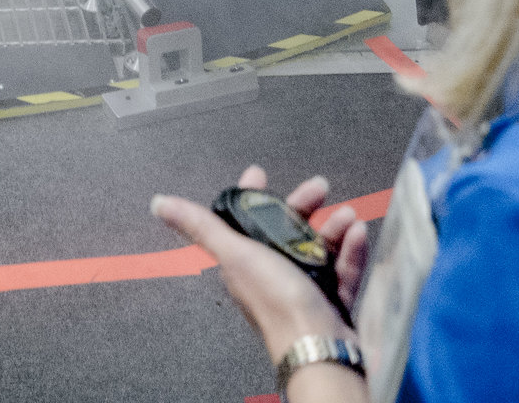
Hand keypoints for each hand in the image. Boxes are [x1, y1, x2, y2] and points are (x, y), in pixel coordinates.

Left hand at [152, 167, 370, 365]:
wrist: (318, 345)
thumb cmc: (276, 303)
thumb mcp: (234, 253)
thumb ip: (201, 226)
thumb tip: (160, 203)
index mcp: (245, 262)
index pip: (245, 221)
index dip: (253, 196)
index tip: (260, 174)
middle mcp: (271, 273)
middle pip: (287, 229)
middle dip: (303, 205)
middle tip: (319, 187)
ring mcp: (302, 288)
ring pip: (318, 247)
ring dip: (332, 228)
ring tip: (346, 217)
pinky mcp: (330, 301)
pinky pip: (342, 270)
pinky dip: (351, 252)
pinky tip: (358, 236)